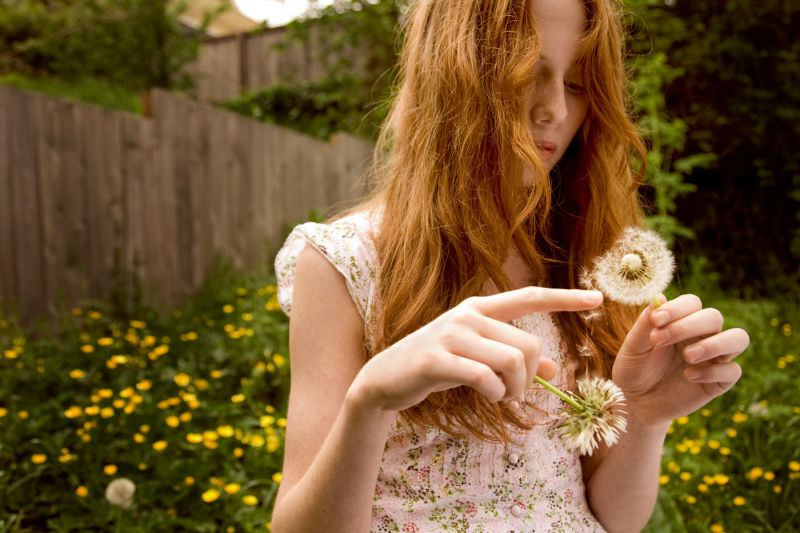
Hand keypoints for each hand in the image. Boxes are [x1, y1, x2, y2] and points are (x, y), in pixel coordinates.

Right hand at [348, 287, 603, 412]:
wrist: (386, 379)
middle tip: (517, 393)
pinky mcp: (438, 359)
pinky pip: (485, 377)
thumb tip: (557, 370)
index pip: (529, 297)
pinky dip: (496, 393)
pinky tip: (489, 397)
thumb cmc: (437, 366)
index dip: (565, 298)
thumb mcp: (478, 358)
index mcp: (480, 308)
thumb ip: (515, 359)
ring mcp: (451, 335)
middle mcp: (468, 315)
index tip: (599, 298)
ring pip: (512, 361)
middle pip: (527, 344)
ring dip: (515, 388)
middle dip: (530, 376)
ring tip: (502, 396)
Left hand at [612, 294, 749, 428]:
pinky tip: (688, 376)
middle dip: (688, 326)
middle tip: (660, 340)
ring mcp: (713, 358)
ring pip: (738, 338)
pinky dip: (713, 371)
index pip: (692, 303)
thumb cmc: (634, 369)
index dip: (678, 308)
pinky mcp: (719, 381)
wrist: (636, 402)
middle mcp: (702, 335)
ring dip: (715, 344)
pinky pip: (733, 370)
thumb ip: (646, 323)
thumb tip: (659, 296)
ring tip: (688, 355)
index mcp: (681, 322)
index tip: (657, 320)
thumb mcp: (634, 346)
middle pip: (714, 317)